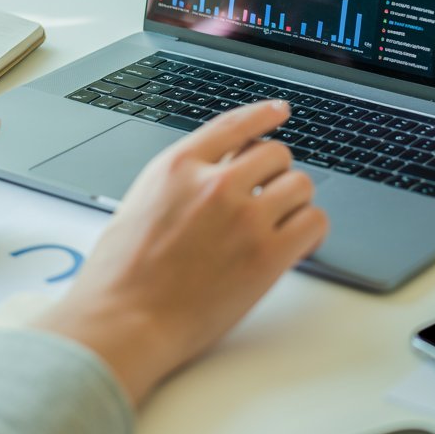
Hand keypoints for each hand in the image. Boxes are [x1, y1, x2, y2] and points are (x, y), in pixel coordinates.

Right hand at [30, 100, 328, 405]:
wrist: (124, 321)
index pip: (233, 125)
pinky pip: (314, 222)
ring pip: (301, 185)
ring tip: (281, 224)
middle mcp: (214, 184)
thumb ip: (181, 181)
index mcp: (178, 166)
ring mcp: (244, 217)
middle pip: (275, 154)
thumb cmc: (120, 275)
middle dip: (275, 174)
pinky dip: (311, 232)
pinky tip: (297, 244)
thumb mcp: (140, 203)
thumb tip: (219, 172)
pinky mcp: (267, 255)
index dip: (262, 115)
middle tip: (269, 198)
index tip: (278, 111)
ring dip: (295, 202)